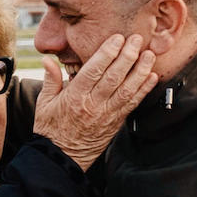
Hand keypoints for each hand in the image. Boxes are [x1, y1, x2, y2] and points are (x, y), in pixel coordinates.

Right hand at [33, 34, 157, 171]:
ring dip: (140, 71)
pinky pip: (132, 104)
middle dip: (128, 56)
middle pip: (114, 77)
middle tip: (137, 39)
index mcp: (74, 97)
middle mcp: (93, 105)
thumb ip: (50, 79)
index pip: (93, 70)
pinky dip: (144, 90)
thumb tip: (48, 59)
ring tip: (149, 55)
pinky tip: (152, 77)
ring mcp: (107, 115)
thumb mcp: (44, 103)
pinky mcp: (116, 123)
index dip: (107, 53)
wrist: (62, 158)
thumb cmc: (51, 129)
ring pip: (127, 90)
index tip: (117, 38)